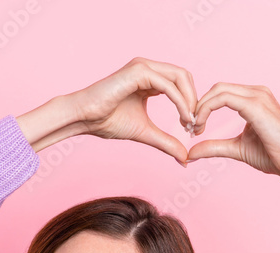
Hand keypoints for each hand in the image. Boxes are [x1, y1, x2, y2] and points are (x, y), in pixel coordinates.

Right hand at [66, 57, 198, 164]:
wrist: (84, 118)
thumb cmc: (107, 121)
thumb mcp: (145, 132)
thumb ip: (166, 142)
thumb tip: (185, 158)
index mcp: (149, 78)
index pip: (181, 83)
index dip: (191, 104)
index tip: (192, 127)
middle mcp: (148, 68)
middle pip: (185, 77)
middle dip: (195, 101)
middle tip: (195, 126)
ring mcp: (143, 67)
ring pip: (180, 77)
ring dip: (190, 101)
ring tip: (190, 123)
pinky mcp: (138, 71)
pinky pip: (168, 85)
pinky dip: (179, 101)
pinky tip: (183, 118)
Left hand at [186, 83, 279, 177]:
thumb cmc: (272, 156)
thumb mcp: (236, 148)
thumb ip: (214, 147)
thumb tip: (190, 153)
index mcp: (254, 99)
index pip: (221, 93)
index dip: (202, 107)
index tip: (193, 128)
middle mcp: (257, 92)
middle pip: (217, 88)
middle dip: (198, 105)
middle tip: (189, 128)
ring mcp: (258, 96)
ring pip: (218, 90)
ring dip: (200, 107)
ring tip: (194, 128)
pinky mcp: (256, 105)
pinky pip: (223, 98)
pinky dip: (206, 110)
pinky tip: (200, 126)